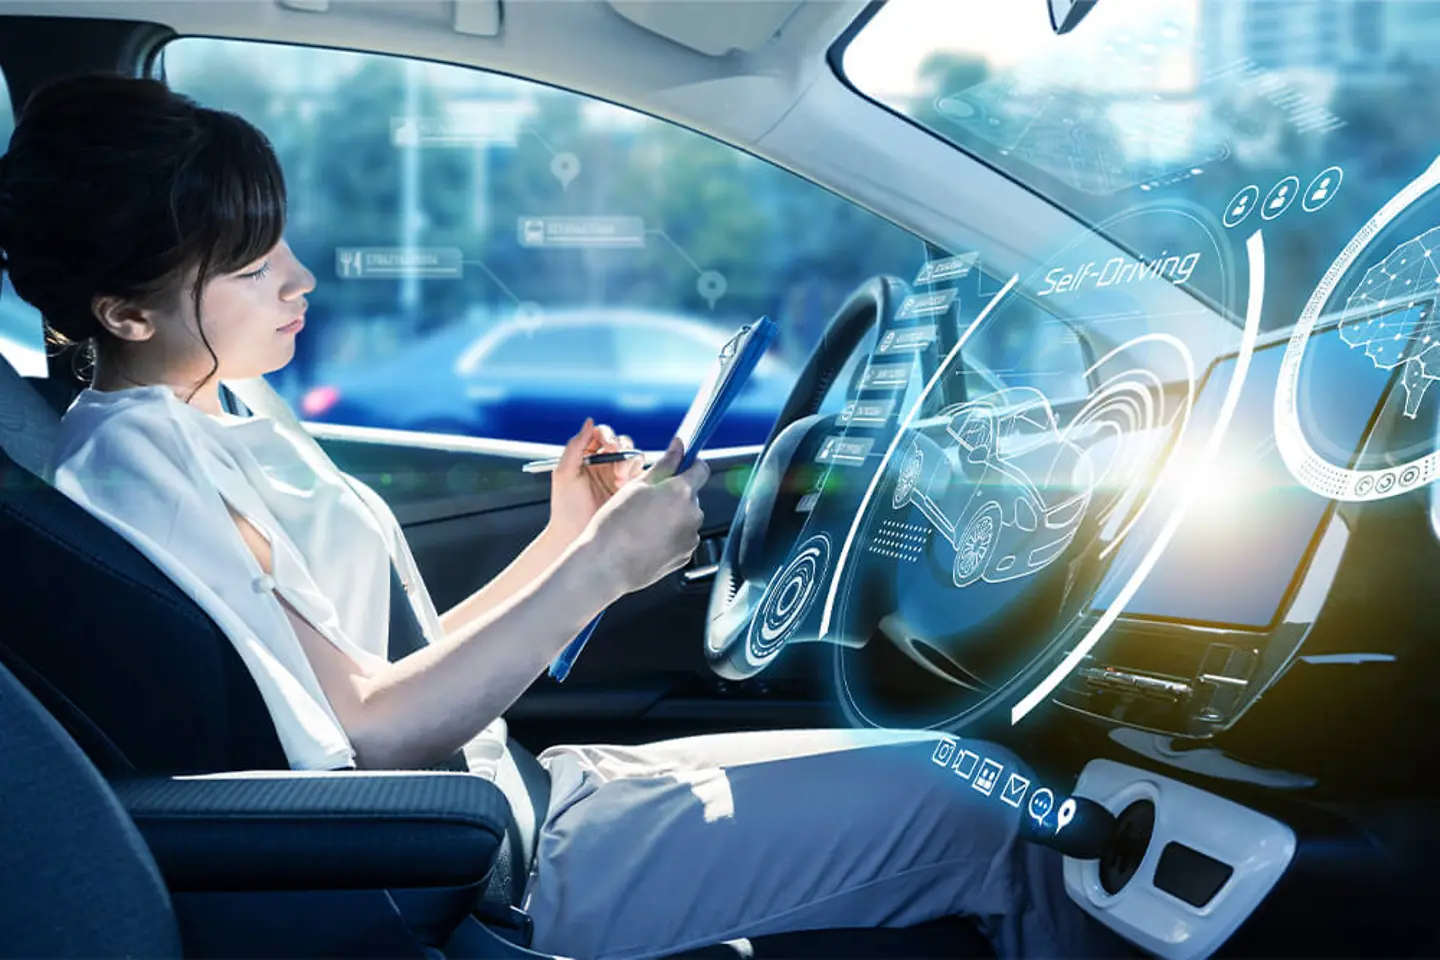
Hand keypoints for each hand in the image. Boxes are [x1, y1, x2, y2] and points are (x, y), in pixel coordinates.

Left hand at [548, 417, 645, 542]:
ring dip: (631, 461)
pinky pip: (644, 474)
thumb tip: (589, 422)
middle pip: (622, 443)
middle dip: (622, 448)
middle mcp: (605, 463)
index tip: (608, 446)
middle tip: (616, 464)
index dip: (607, 436)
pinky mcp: (632, 490)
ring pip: (634, 456)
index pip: (602, 434)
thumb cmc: (566, 507)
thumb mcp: (564, 473)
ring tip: (620, 479)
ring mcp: (619, 476)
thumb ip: (575, 446)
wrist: (575, 536)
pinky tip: (629, 484)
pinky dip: (641, 474)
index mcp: (587, 456)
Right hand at [583, 437, 710, 598]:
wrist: (606, 565)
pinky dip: (670, 536)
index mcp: (681, 491)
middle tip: (647, 501)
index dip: (690, 465)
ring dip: (672, 517)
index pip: (701, 468)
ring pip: (686, 518)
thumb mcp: (636, 486)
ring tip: (643, 525)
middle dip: (675, 495)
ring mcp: (690, 537)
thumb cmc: (615, 525)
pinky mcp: (685, 556)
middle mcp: (693, 514)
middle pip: (691, 495)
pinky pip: (682, 538)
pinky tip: (647, 540)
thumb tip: (679, 447)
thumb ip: (664, 464)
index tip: (680, 466)